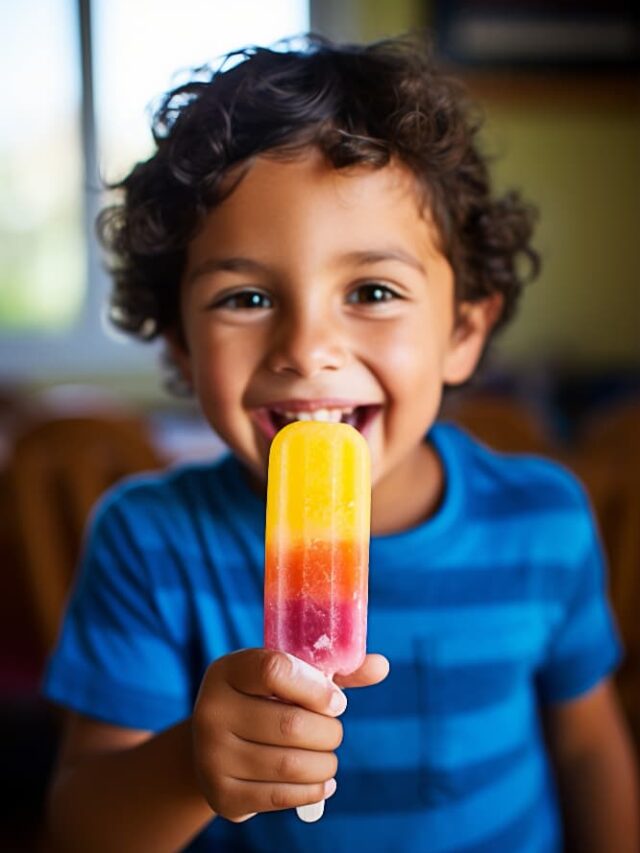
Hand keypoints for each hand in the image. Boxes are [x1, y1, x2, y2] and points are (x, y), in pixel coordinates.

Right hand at [191, 648, 388, 821]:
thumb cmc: (265, 702)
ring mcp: (212, 755)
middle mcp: (212, 710)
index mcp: (228, 670)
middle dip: (328, 732)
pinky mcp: (222, 794)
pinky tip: (321, 781)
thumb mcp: (289, 678)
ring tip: (327, 757)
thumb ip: (332, 671)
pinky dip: (313, 790)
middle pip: (290, 724)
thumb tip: (381, 666)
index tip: (336, 701)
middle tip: (333, 732)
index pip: (275, 670)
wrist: (216, 747)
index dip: (316, 688)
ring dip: (325, 763)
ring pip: (290, 764)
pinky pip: (281, 796)